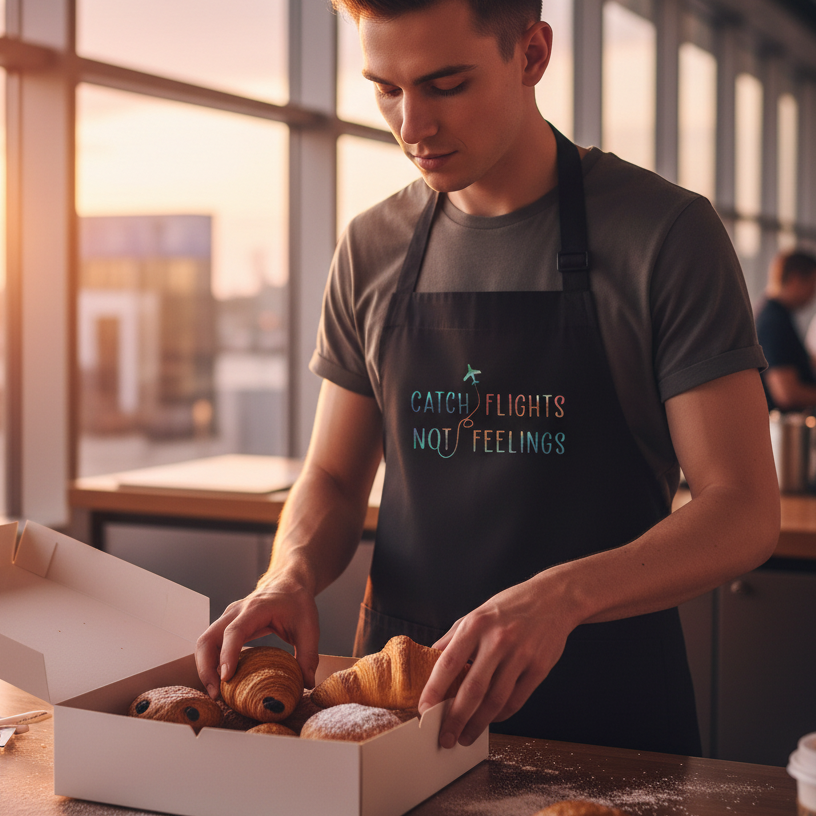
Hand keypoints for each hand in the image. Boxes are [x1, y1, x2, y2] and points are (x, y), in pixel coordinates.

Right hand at [195, 574, 319, 698]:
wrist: (288, 583)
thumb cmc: (297, 603)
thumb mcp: (309, 627)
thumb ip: (309, 655)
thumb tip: (307, 684)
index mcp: (256, 609)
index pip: (234, 631)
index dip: (227, 655)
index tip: (226, 678)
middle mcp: (235, 612)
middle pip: (207, 639)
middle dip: (206, 668)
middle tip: (216, 694)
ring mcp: (228, 618)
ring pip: (204, 642)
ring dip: (205, 668)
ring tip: (217, 693)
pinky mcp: (226, 626)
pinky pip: (211, 645)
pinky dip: (210, 663)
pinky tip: (221, 681)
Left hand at [417, 574, 574, 748]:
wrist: (553, 598)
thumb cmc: (510, 607)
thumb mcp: (477, 613)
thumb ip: (453, 637)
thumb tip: (430, 659)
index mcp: (476, 624)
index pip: (448, 663)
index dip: (434, 690)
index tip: (424, 710)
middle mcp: (498, 640)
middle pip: (473, 689)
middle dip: (456, 719)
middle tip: (445, 738)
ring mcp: (521, 654)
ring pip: (495, 700)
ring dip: (478, 724)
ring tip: (466, 736)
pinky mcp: (539, 667)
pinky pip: (517, 700)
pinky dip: (501, 715)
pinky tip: (492, 720)